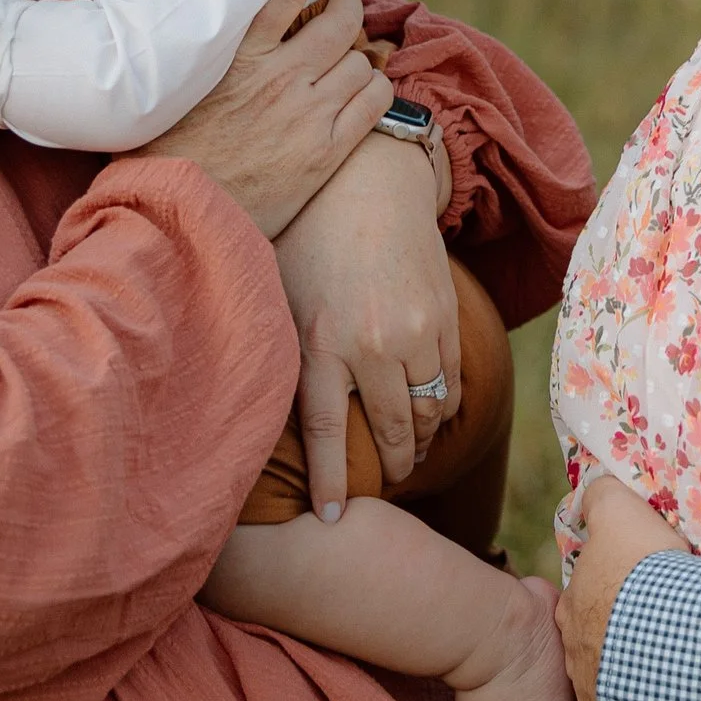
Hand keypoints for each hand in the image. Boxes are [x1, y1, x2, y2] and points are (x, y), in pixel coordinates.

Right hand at [146, 0, 391, 239]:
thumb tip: (193, 34)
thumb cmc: (167, 153)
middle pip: (339, 24)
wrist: (182, 209)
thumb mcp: (173, 89)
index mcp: (239, 56)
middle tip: (344, 10)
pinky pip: (374, 102)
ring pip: (360, 63)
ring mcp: (308, 112)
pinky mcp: (326, 149)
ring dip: (359, 60)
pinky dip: (377, 91)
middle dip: (347, 11)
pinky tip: (367, 93)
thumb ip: (195, 58)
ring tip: (350, 64)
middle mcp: (279, 76)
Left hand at [271, 127, 464, 512]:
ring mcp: (418, 332)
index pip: (329, 432)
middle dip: (391, 468)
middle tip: (385, 485)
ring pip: (428, 413)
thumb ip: (279, 348)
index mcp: (321, 342)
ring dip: (420, 441)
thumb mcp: (277, 292)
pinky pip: (453, 382)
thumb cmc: (308, 235)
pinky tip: (432, 417)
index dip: (330, 482)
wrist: (372, 182)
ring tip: (410, 453)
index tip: (330, 519)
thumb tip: (247, 407)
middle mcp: (373, 344)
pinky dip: (444, 408)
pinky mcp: (447, 317)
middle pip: (391, 431)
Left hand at [558, 471, 691, 700]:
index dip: (613, 590)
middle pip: (597, 641)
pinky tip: (681, 691)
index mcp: (570, 610)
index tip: (642, 590)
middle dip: (621, 634)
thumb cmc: (643, 570)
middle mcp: (574, 655)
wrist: (675, 634)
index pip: (586, 597)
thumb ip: (603, 498)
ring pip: (617, 678)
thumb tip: (595, 487)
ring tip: (675, 661)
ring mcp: (599, 695)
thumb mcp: (621, 512)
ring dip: (640, 669)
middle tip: (660, 624)